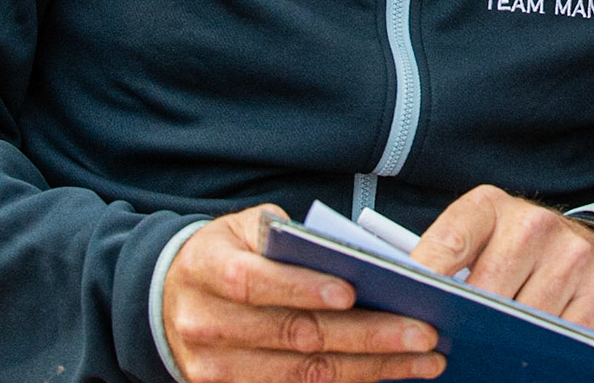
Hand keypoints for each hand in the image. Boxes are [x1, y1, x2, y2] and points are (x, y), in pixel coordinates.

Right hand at [162, 204, 443, 382]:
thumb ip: (287, 236)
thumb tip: (351, 256)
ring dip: (371, 367)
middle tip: (424, 331)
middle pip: (293, 335)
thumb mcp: (244, 227)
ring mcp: (217, 368)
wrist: (170, 299)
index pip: (254, 283)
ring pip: (303, 373)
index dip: (303, 287)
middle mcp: (207, 324)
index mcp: (207, 269)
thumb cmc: (225, 253)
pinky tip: (391, 373)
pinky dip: (350, 382)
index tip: (354, 291)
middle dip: (366, 335)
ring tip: (423, 357)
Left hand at [408, 185, 593, 332]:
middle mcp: (535, 224)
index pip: (450, 240)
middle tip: (448, 344)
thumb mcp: (477, 241)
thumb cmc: (513, 250)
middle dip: (466, 324)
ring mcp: (573, 255)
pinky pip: (562, 336)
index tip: (407, 305)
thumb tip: (404, 309)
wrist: (584, 247)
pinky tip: (530, 350)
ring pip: (525, 319)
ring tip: (490, 350)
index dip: (427, 275)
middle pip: (487, 291)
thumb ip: (445, 264)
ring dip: (505, 342)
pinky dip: (543, 351)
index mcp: (490, 207)